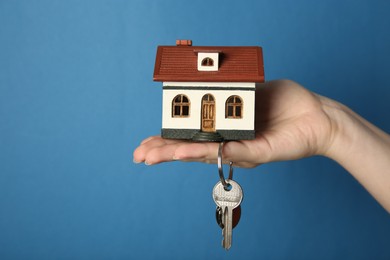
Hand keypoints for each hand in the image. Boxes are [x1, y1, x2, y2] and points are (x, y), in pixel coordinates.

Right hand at [133, 80, 335, 166]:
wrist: (318, 114)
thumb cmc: (287, 101)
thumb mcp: (251, 87)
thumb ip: (229, 88)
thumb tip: (207, 81)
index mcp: (224, 127)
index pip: (191, 133)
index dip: (169, 136)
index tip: (147, 140)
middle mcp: (228, 141)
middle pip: (191, 147)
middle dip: (163, 151)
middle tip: (140, 155)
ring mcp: (240, 149)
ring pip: (203, 153)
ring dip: (175, 153)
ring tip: (151, 156)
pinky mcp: (256, 153)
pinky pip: (227, 152)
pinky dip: (204, 152)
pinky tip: (183, 152)